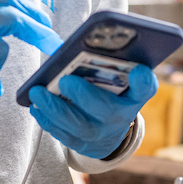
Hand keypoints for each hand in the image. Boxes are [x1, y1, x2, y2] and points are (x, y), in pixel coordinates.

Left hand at [27, 63, 157, 158]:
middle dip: (84, 95)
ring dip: (56, 108)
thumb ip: (110, 60)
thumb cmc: (112, 93)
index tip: (137, 69)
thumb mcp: (119, 78)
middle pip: (107, 110)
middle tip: (65, 80)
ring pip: (78, 125)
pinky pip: (64, 135)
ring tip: (38, 92)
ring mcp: (102, 134)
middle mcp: (122, 116)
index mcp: (135, 95)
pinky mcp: (83, 145)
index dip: (143, 79)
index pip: (145, 87)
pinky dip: (48, 120)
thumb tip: (83, 39)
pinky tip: (37, 107)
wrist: (111, 131)